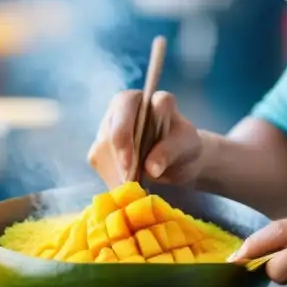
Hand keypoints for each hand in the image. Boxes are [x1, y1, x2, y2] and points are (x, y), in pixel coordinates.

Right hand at [88, 90, 202, 186]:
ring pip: (101, 148)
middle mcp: (120, 109)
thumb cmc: (183, 145)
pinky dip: (112, 179)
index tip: (128, 162)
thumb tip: (150, 168)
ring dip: (115, 172)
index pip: (126, 105)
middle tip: (127, 180)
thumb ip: (171, 150)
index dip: (124, 130)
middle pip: (109, 128)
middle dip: (117, 157)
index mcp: (142, 98)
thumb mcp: (187, 145)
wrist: (177, 161)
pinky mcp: (101, 148)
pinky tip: (127, 187)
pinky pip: (100, 164)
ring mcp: (108, 128)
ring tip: (132, 187)